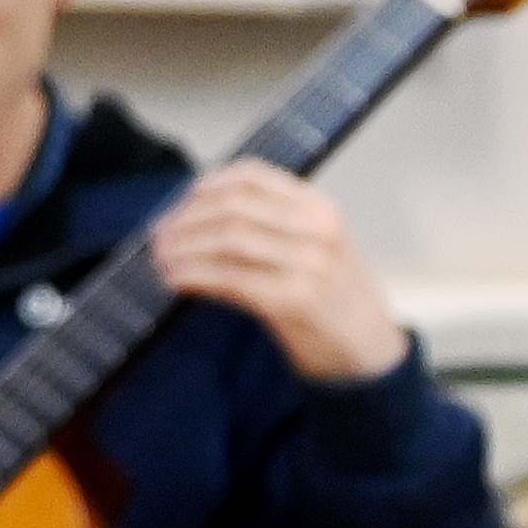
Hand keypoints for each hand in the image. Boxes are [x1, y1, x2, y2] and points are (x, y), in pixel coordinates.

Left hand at [148, 162, 408, 381]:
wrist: (369, 351)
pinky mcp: (293, 300)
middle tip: (159, 236)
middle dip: (186, 219)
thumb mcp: (317, 246)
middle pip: (232, 206)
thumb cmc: (335, 298)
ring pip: (227, 239)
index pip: (253, 176)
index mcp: (320, 209)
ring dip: (184, 248)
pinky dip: (195, 276)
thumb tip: (198, 213)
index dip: (206, 186)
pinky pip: (230, 278)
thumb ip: (273, 223)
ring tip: (161, 259)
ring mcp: (308, 264)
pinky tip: (176, 280)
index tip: (179, 203)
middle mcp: (318, 230)